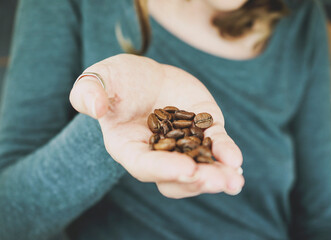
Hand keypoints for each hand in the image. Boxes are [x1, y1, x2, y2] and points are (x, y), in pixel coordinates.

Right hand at [70, 54, 243, 197]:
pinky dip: (225, 152)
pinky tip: (235, 160)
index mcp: (128, 147)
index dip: (164, 170)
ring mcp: (182, 143)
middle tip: (220, 182)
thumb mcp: (97, 80)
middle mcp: (157, 152)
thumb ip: (89, 93)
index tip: (187, 170)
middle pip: (177, 177)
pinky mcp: (202, 129)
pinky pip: (215, 144)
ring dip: (217, 175)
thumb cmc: (116, 80)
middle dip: (198, 181)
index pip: (145, 166)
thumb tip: (95, 107)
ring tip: (234, 180)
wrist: (144, 75)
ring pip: (200, 167)